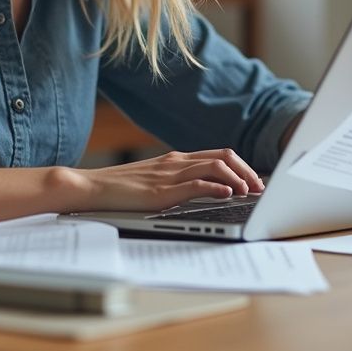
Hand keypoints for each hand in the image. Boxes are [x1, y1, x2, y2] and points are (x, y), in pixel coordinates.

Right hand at [73, 148, 264, 212]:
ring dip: (238, 179)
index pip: (219, 154)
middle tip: (260, 188)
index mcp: (176, 159)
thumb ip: (178, 182)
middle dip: (247, 171)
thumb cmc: (120, 188)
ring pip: (215, 166)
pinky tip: (227, 195)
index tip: (256, 181)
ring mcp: (169, 175)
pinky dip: (216, 188)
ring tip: (249, 193)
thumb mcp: (154, 181)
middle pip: (223, 156)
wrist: (91, 187)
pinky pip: (196, 184)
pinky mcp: (162, 191)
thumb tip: (207, 192)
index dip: (242, 166)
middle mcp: (176, 162)